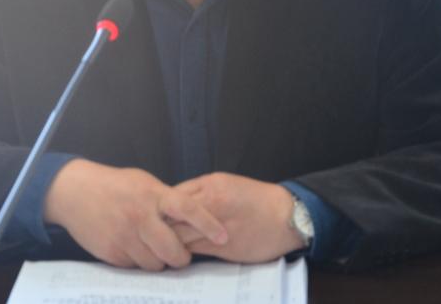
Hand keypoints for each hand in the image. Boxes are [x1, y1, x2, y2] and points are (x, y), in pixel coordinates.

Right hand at [44, 159, 227, 270]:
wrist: (75, 193)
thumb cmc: (115, 185)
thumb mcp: (144, 184)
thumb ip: (167, 199)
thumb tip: (192, 216)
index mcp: (153, 195)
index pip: (188, 209)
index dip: (208, 224)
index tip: (223, 236)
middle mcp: (140, 217)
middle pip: (173, 250)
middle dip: (181, 257)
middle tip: (182, 255)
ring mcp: (125, 237)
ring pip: (155, 264)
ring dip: (158, 260)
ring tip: (151, 246)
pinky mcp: (112, 253)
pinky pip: (135, 267)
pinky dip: (138, 261)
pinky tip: (132, 246)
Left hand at [169, 172, 304, 262]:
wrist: (287, 216)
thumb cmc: (259, 201)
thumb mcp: (228, 185)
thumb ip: (202, 193)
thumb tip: (178, 204)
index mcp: (211, 184)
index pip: (172, 196)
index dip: (161, 209)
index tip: (156, 217)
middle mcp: (211, 202)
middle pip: (171, 215)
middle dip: (159, 226)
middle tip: (152, 234)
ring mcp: (216, 225)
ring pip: (179, 235)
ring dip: (169, 242)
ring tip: (162, 247)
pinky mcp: (223, 246)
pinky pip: (193, 250)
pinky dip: (183, 253)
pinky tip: (180, 255)